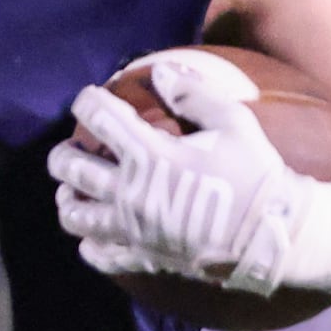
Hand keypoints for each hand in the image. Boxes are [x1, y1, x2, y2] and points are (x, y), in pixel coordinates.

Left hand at [51, 50, 288, 285]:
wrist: (269, 235)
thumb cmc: (254, 173)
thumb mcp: (232, 121)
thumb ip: (192, 93)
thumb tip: (159, 72)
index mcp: (149, 154)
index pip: (101, 118)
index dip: (87, 102)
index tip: (87, 98)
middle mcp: (129, 193)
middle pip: (72, 170)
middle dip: (61, 155)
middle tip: (66, 150)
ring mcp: (132, 230)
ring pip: (76, 216)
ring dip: (67, 200)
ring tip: (71, 192)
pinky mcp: (142, 257)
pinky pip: (100, 255)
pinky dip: (89, 245)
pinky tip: (92, 236)